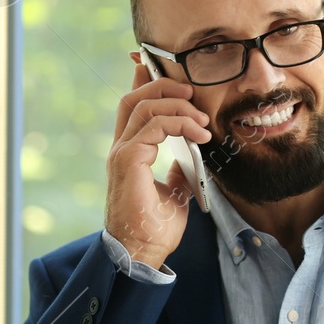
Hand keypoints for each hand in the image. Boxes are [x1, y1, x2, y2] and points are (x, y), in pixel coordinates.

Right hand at [104, 54, 212, 270]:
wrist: (142, 254)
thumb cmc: (155, 229)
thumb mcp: (174, 194)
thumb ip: (177, 172)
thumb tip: (189, 161)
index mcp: (130, 153)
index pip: (133, 107)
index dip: (145, 82)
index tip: (163, 69)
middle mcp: (121, 148)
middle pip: (135, 99)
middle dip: (164, 86)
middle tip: (192, 92)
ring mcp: (122, 153)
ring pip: (143, 107)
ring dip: (177, 105)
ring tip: (202, 119)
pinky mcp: (128, 161)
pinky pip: (152, 126)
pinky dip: (178, 123)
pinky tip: (198, 134)